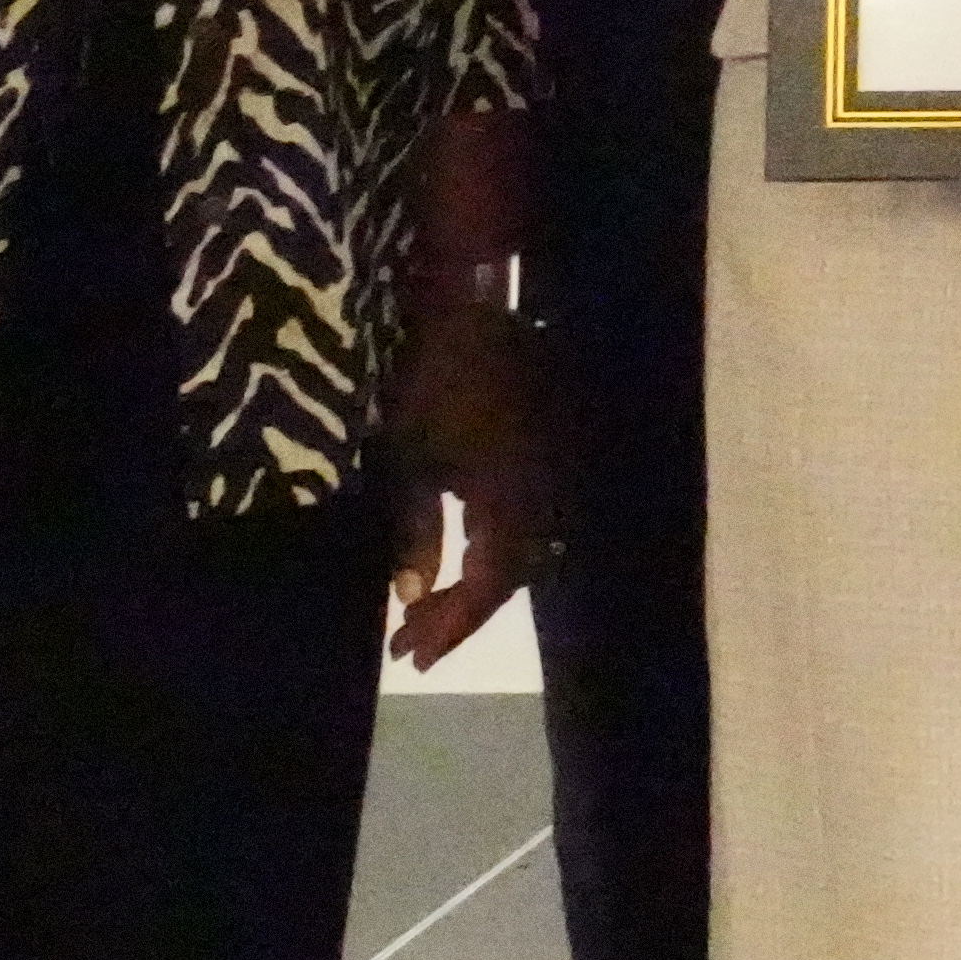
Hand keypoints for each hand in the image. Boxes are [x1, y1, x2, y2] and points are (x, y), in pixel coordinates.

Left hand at [375, 288, 549, 667]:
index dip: (455, 624)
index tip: (410, 658)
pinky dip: (492, 549)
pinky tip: (461, 561)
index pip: (492, 581)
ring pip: (523, 549)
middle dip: (461, 614)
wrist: (472, 301)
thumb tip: (412, 594)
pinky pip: (528, 518)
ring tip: (428, 615)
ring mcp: (552, 470)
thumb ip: (414, 527)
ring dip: (477, 586)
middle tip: (410, 645)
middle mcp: (546, 489)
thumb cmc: (428, 373)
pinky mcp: (547, 453)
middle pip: (512, 574)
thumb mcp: (408, 452)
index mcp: (515, 491)